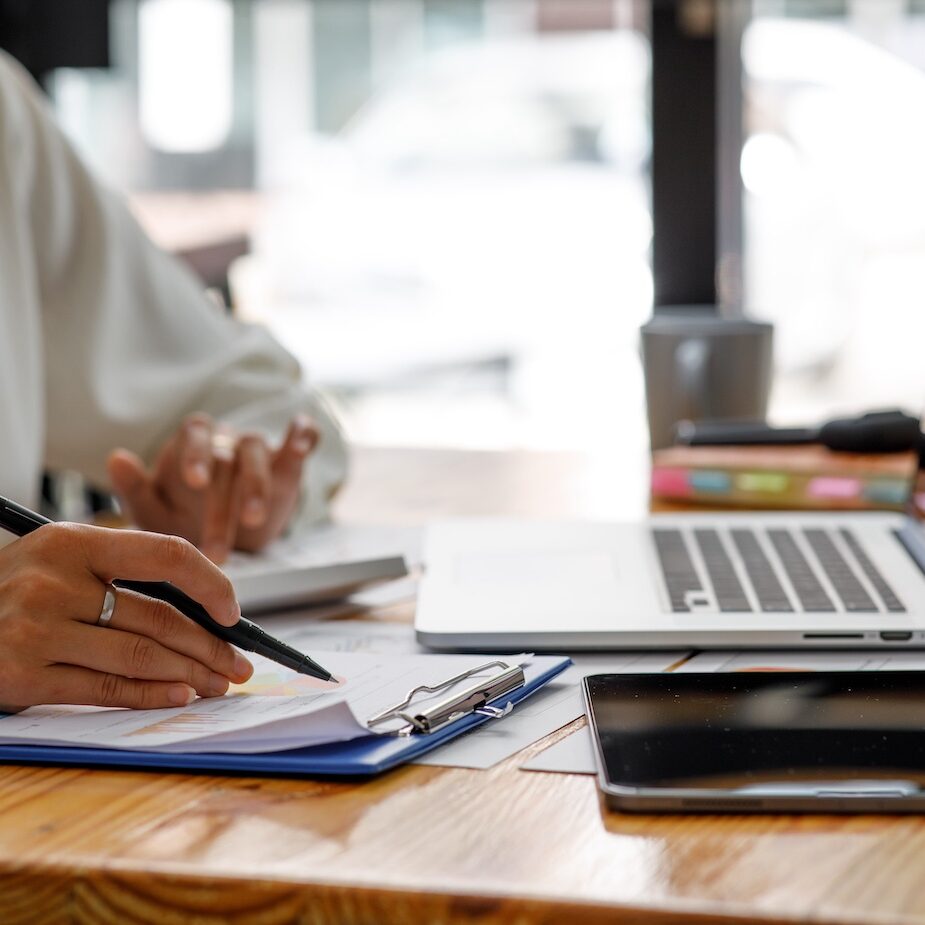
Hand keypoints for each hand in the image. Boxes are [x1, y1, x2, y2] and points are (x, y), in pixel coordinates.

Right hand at [0, 524, 252, 710]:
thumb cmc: (14, 591)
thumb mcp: (60, 560)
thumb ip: (120, 573)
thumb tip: (202, 608)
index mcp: (73, 542)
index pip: (166, 554)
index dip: (211, 583)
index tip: (233, 611)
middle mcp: (55, 582)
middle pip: (159, 617)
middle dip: (211, 645)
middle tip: (238, 664)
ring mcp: (37, 631)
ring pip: (140, 656)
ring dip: (190, 675)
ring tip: (217, 684)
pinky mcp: (24, 676)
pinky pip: (106, 689)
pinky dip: (150, 695)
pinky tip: (179, 696)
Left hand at [107, 413, 317, 562]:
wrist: (217, 527)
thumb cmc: (180, 514)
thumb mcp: (153, 510)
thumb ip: (134, 487)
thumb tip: (115, 458)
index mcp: (193, 443)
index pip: (195, 436)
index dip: (196, 455)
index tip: (194, 483)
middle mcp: (226, 441)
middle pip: (228, 458)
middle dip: (223, 501)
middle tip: (219, 542)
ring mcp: (257, 451)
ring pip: (259, 455)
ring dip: (258, 486)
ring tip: (254, 521)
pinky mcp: (285, 464)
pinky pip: (301, 440)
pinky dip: (305, 437)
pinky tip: (304, 443)